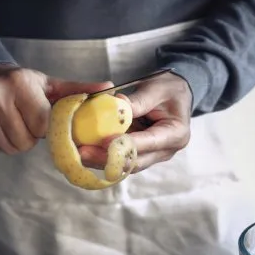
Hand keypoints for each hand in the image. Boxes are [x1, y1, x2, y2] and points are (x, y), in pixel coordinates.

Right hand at [0, 64, 113, 153]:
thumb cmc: (22, 83)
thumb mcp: (50, 84)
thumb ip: (79, 90)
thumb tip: (109, 90)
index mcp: (21, 84)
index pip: (42, 124)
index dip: (46, 127)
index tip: (43, 120)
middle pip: (26, 140)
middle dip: (31, 136)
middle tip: (27, 121)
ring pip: (11, 147)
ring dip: (17, 141)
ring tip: (16, 123)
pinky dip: (2, 143)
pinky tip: (2, 127)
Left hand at [78, 72, 192, 172]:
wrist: (175, 94)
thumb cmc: (169, 89)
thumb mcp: (155, 88)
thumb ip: (137, 100)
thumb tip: (115, 103)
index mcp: (175, 133)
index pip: (148, 143)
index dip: (125, 144)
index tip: (103, 141)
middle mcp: (165, 151)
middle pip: (135, 161)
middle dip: (107, 159)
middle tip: (83, 153)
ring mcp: (152, 156)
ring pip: (125, 166)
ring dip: (101, 161)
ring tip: (79, 154)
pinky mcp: (140, 155)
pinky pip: (121, 160)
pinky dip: (103, 157)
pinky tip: (85, 152)